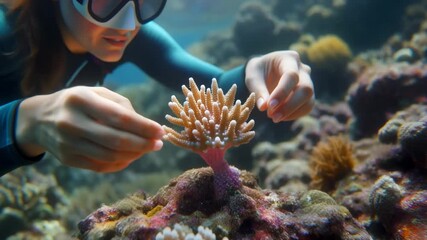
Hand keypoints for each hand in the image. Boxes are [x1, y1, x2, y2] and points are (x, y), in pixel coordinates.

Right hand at [15, 86, 164, 172]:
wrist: (39, 119)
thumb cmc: (77, 102)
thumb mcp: (96, 93)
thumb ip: (121, 105)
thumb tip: (146, 127)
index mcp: (80, 99)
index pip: (119, 117)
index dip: (144, 127)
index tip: (161, 131)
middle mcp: (71, 122)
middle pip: (116, 140)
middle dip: (143, 144)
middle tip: (159, 144)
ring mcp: (67, 143)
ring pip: (110, 156)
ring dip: (135, 155)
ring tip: (148, 149)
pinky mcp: (67, 159)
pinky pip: (101, 166)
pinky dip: (120, 163)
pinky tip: (131, 156)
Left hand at [245, 50, 314, 121]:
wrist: (265, 72)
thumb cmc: (258, 72)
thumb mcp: (252, 77)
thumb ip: (258, 90)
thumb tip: (264, 107)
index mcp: (289, 59)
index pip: (291, 76)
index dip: (282, 92)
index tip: (270, 106)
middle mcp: (303, 69)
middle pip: (306, 89)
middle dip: (289, 106)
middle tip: (272, 116)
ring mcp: (308, 82)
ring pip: (309, 100)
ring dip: (291, 112)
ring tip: (273, 117)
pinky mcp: (308, 95)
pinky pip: (307, 107)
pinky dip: (294, 115)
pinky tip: (280, 117)